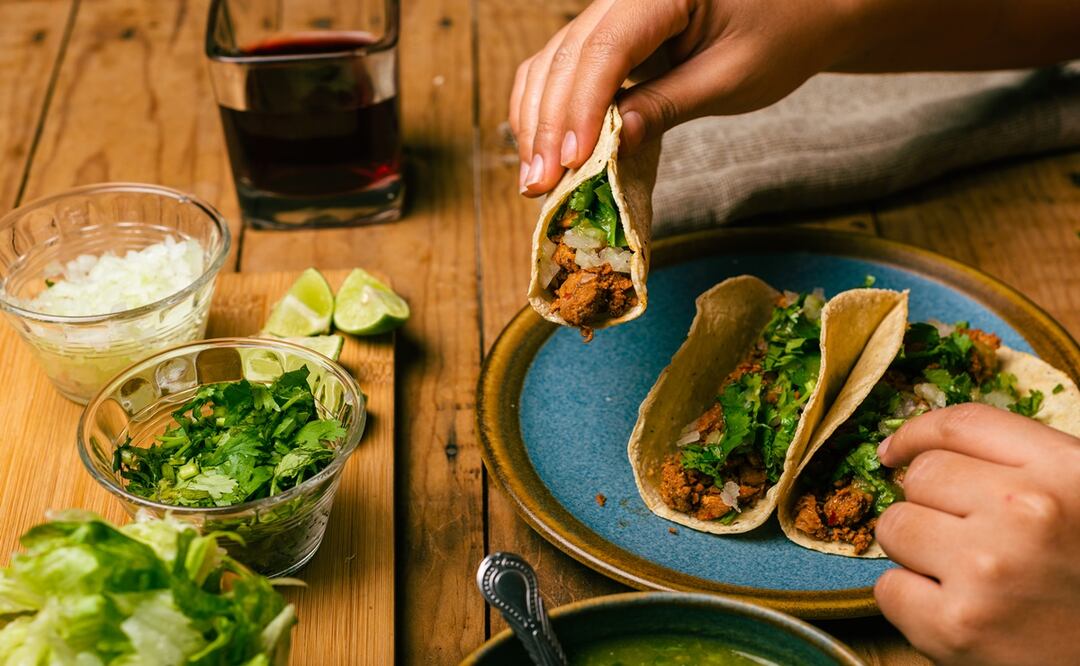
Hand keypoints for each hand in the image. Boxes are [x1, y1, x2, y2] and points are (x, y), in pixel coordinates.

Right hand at [508, 0, 855, 195]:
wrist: (799, 11)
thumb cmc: (779, 37)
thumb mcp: (730, 77)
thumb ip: (668, 105)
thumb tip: (610, 144)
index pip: (604, 49)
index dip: (580, 108)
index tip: (570, 163)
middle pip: (566, 56)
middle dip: (548, 125)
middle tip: (537, 187)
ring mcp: (610, 10)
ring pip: (551, 61)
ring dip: (537, 121)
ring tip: (533, 180)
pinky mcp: (607, 33)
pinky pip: (561, 66)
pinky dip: (547, 109)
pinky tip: (543, 150)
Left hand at [875, 403, 1079, 664]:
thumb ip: (1024, 471)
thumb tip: (929, 453)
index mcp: (1066, 472)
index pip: (963, 425)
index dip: (916, 434)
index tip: (894, 451)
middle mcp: (1026, 511)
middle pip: (921, 476)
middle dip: (928, 505)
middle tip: (961, 540)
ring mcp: (986, 568)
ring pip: (895, 527)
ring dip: (915, 552)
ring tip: (963, 578)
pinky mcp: (956, 626)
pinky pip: (889, 588)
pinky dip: (909, 602)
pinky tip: (954, 613)